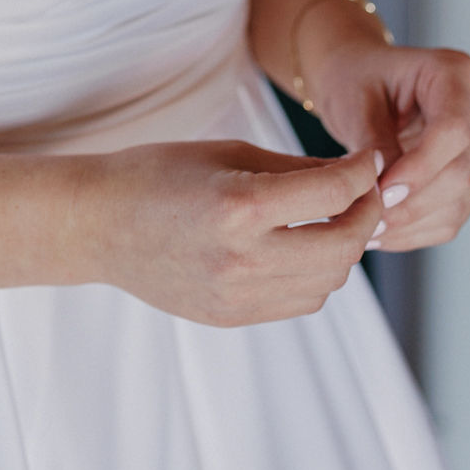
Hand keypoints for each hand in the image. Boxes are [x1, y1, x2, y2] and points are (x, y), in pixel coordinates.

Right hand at [91, 140, 383, 325]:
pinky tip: (304, 246)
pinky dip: (316, 274)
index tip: (370, 159)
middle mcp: (244, 259)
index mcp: (240, 206)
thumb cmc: (157, 174)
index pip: (333, 194)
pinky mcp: (233, 317)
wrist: (98, 224)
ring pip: (329, 281)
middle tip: (365, 191)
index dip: (363, 171)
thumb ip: (295, 169)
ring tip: (335, 218)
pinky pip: (300, 301)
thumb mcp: (227, 153)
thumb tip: (352, 176)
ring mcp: (239, 296)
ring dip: (343, 248)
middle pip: (343, 246)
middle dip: (366, 214)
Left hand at [308, 39, 469, 251]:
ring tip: (366, 230)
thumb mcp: (355, 101)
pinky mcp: (467, 179)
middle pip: (461, 171)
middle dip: (413, 201)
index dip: (421, 167)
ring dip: (411, 222)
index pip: (454, 130)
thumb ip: (375, 144)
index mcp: (454, 73)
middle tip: (367, 219)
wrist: (355, 81)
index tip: (382, 191)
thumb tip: (387, 194)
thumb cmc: (354, 78)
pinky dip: (415, 231)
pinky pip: (451, 217)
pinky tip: (381, 232)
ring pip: (459, 202)